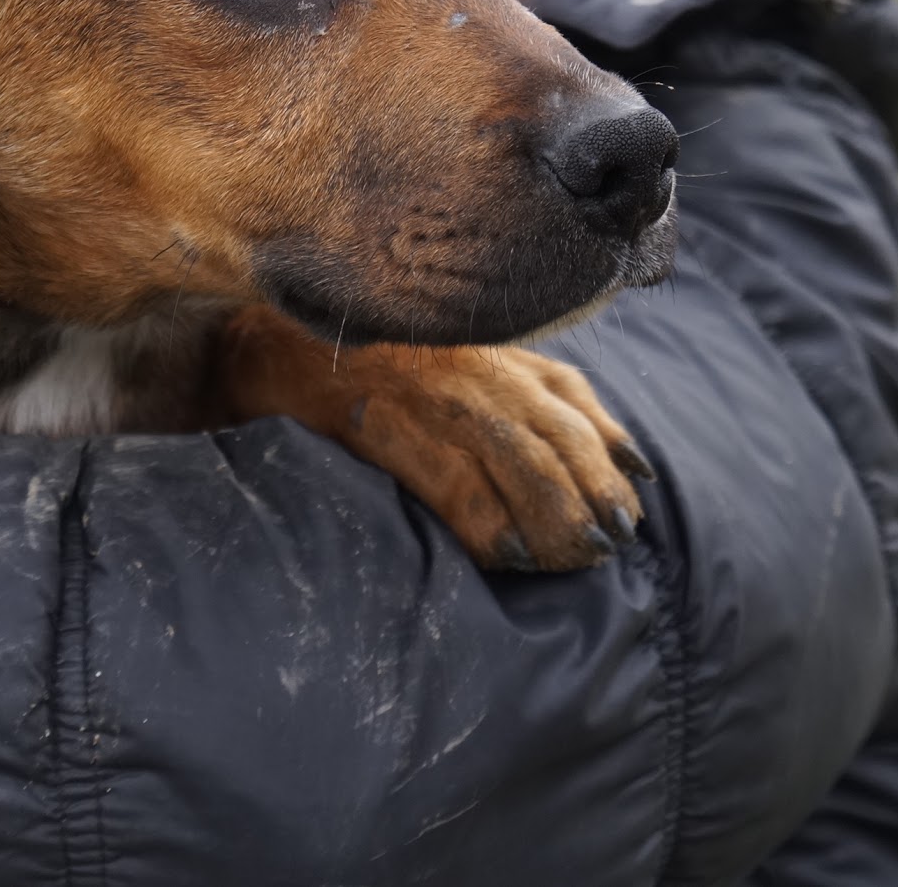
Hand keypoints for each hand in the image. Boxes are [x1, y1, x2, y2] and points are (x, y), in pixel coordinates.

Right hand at [222, 306, 653, 570]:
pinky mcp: (374, 417)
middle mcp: (464, 362)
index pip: (568, 394)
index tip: (636, 494)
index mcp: (485, 346)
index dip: (608, 446)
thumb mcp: (454, 362)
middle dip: (590, 489)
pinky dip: (480, 515)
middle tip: (612, 543)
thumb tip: (619, 450)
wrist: (261, 339)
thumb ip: (526, 391)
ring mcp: (420, 388)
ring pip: (511, 453)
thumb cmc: (363, 357)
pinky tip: (506, 555)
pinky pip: (442, 472)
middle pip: (551, 430)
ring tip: (573, 558)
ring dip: (550, 510)